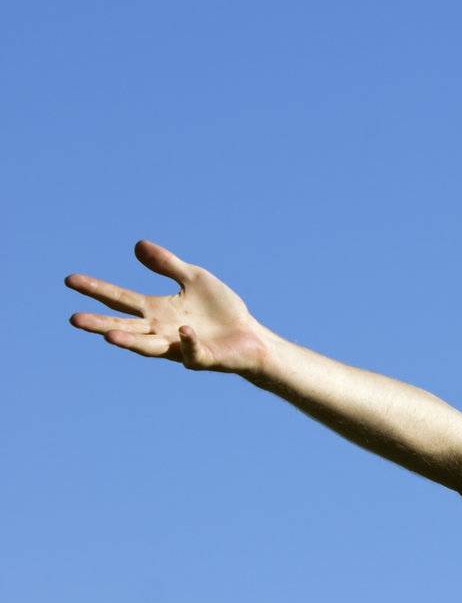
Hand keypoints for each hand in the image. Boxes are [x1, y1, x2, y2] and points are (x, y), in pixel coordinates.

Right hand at [66, 240, 275, 375]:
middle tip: (74, 319)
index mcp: (157, 311)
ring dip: (130, 343)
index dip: (97, 289)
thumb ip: (167, 265)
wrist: (250, 335)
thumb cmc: (220, 310)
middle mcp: (161, 331)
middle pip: (125, 327)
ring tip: (109, 337)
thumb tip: (137, 245)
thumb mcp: (194, 279)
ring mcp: (179, 347)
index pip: (121, 299)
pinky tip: (183, 329)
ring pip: (148, 347)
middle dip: (100, 324)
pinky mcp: (202, 358)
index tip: (70, 279)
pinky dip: (187, 341)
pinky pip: (192, 351)